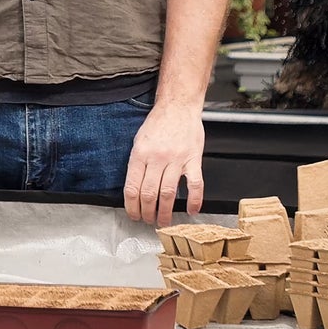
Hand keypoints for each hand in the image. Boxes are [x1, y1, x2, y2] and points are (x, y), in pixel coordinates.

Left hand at [123, 104, 204, 226]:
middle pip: (149, 194)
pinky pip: (195, 185)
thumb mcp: (138, 141)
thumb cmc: (158, 123)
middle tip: (148, 221)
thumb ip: (136, 163)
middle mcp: (157, 158)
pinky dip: (194, 200)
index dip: (131, 206)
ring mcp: (176, 159)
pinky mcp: (194, 159)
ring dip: (165, 211)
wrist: (178, 106)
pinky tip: (191, 211)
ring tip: (164, 222)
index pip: (132, 188)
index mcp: (140, 154)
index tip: (134, 215)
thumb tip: (133, 188)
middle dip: (147, 212)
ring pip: (169, 193)